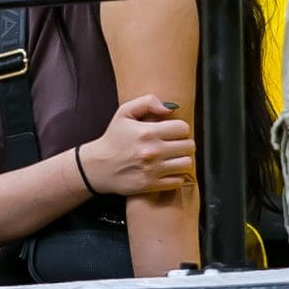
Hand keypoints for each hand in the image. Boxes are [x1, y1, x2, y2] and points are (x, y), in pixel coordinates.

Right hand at [80, 95, 195, 195]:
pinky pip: (178, 181)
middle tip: (174, 144)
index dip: (180, 128)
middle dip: (184, 142)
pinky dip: (176, 175)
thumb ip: (148, 102)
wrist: (98, 166)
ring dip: (182, 159)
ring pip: (186, 163)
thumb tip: (169, 109)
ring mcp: (153, 170)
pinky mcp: (152, 185)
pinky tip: (167, 169)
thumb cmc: (114, 138)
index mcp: (147, 132)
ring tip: (172, 156)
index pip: (183, 128)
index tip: (173, 131)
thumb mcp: (124, 112)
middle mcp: (152, 152)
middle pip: (189, 146)